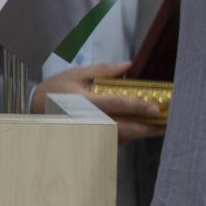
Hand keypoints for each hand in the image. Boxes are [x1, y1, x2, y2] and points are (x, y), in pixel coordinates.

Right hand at [32, 61, 163, 142]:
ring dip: (144, 133)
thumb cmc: (57, 89)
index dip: (137, 107)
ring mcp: (91, 133)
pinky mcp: (91, 141)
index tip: (155, 108)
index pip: (115, 105)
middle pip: (124, 127)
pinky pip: (117, 141)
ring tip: (165, 126)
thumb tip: (128, 65)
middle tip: (169, 123)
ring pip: (123, 137)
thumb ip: (103, 70)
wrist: (36, 109)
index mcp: (85, 101)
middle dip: (148, 127)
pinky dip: (133, 136)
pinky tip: (148, 129)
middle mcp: (89, 120)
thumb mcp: (76, 73)